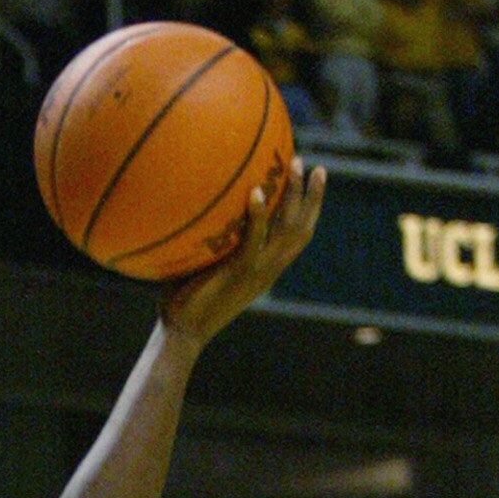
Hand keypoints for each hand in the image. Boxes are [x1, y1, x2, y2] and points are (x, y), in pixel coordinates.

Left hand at [159, 158, 326, 350]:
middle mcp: (269, 269)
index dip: (310, 209)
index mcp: (267, 268)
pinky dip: (257, 216)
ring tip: (295, 165)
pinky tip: (255, 192)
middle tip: (314, 166)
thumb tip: (199, 205)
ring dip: (294, 195)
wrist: (184, 333)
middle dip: (312, 197)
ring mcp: (258, 271)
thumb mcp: (209, 265)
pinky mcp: (240, 274)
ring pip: (287, 229)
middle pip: (302, 229)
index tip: (314, 180)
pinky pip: (254, 241)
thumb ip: (215, 240)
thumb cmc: (186, 298)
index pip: (298, 237)